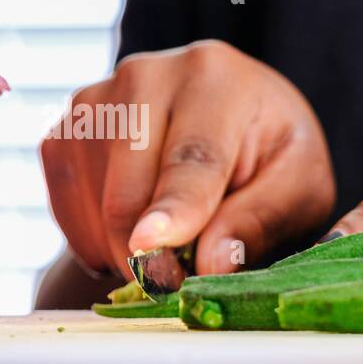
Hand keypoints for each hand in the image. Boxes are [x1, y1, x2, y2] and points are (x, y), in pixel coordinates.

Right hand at [40, 40, 333, 277]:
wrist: (235, 124)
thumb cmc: (273, 157)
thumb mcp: (300, 188)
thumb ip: (260, 221)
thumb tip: (210, 267)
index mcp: (216, 79)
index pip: (192, 156)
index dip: (173, 210)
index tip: (153, 249)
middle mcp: (147, 75)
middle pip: (129, 184)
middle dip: (148, 253)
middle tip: (177, 288)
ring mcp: (96, 99)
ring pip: (90, 199)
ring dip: (120, 250)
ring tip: (168, 255)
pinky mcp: (66, 130)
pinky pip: (63, 202)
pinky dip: (91, 239)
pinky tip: (132, 240)